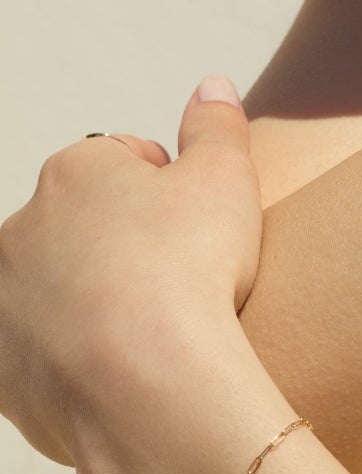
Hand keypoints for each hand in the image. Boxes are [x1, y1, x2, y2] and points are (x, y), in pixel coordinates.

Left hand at [0, 76, 261, 473]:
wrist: (149, 388)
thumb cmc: (190, 272)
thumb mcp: (227, 177)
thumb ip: (217, 126)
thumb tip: (212, 86)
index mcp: (73, 172)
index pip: (125, 162)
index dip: (172, 190)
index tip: (201, 228)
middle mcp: (19, 230)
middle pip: (83, 228)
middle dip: (124, 247)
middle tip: (183, 282)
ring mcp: (5, 305)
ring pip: (58, 294)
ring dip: (96, 305)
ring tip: (157, 336)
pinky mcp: (3, 375)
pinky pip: (46, 362)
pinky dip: (79, 366)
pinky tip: (129, 376)